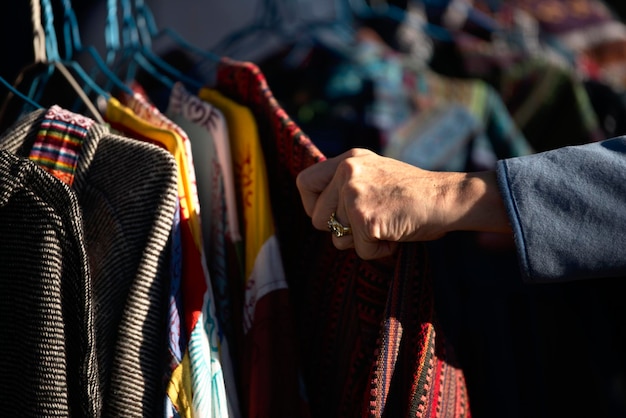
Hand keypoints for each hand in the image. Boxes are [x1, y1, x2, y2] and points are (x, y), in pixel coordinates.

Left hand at [296, 148, 510, 259]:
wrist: (447, 198)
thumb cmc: (416, 195)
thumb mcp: (376, 176)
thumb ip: (348, 186)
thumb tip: (322, 214)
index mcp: (349, 160)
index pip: (304, 182)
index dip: (312, 205)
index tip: (329, 216)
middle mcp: (347, 172)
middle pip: (317, 218)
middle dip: (339, 230)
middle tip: (368, 225)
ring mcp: (354, 193)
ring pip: (337, 238)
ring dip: (361, 241)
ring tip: (387, 225)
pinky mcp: (364, 217)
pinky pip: (359, 250)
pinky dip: (378, 250)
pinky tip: (395, 234)